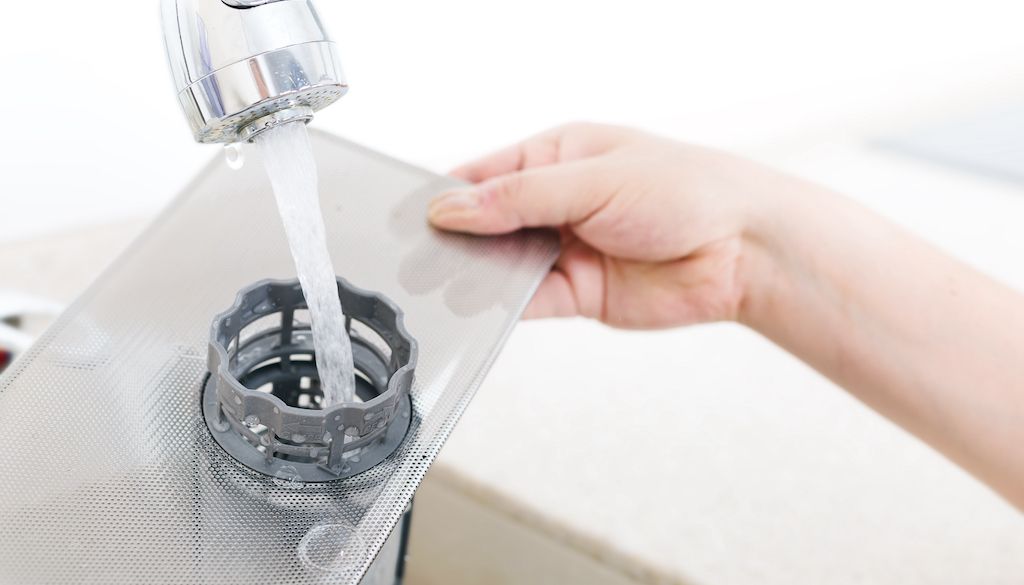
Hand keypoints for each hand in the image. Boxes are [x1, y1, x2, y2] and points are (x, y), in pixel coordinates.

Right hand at [428, 122, 783, 328]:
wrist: (744, 249)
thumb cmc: (686, 191)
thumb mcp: (593, 180)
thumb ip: (519, 198)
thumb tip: (450, 208)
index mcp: (558, 157)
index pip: (486, 174)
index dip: (448, 195)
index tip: (413, 217)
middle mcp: (557, 203)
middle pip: (489, 223)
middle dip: (458, 240)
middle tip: (419, 257)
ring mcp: (566, 249)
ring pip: (504, 264)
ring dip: (478, 275)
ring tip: (445, 285)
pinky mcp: (579, 293)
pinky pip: (528, 300)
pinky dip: (504, 306)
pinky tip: (483, 307)